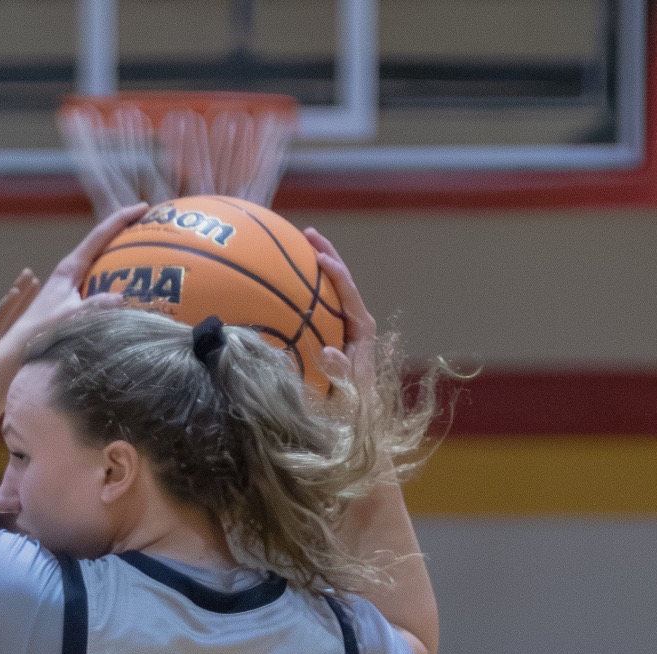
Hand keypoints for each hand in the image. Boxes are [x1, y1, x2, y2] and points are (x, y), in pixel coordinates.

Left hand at [0, 204, 147, 359]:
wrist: (22, 340)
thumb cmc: (43, 329)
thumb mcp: (71, 318)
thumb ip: (94, 307)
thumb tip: (121, 298)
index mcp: (70, 266)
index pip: (100, 235)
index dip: (122, 219)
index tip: (143, 208)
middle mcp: (70, 267)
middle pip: (100, 239)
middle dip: (123, 228)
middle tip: (148, 223)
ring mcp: (71, 277)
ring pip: (98, 254)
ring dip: (118, 247)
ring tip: (141, 244)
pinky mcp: (71, 290)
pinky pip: (97, 272)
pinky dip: (112, 267)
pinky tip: (125, 275)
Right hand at [304, 229, 376, 394]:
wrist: (356, 416)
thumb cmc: (350, 405)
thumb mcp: (345, 391)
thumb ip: (339, 371)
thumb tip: (328, 351)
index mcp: (362, 329)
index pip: (349, 293)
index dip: (336, 273)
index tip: (318, 258)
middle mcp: (357, 322)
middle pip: (343, 280)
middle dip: (327, 254)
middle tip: (308, 233)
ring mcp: (346, 325)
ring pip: (334, 287)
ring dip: (320, 263)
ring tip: (301, 243)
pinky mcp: (336, 331)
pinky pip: (324, 302)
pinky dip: (311, 285)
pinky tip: (294, 277)